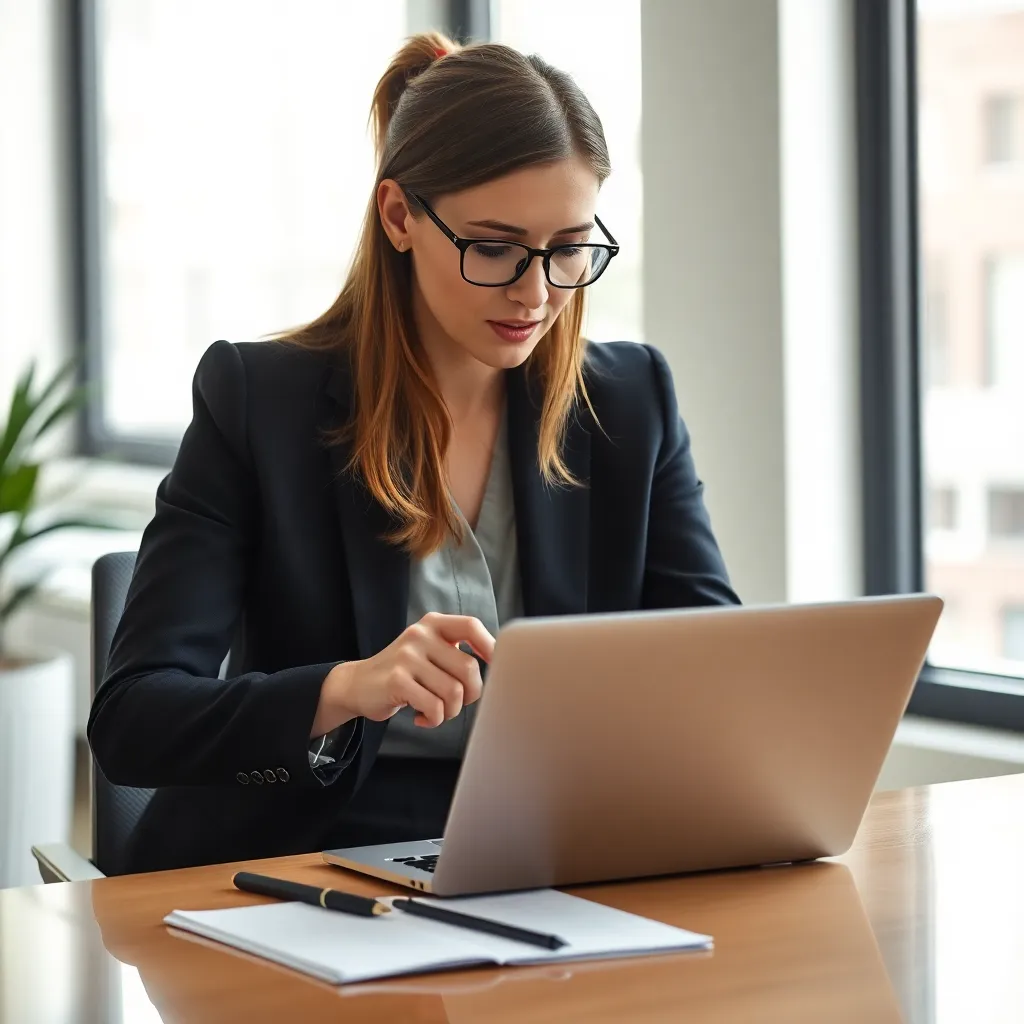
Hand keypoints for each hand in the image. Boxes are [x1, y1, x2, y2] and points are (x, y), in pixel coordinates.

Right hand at [312, 613, 494, 736]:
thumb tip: (499, 665)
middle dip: (471, 694)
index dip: (489, 645)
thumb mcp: (429, 650)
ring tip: (437, 711)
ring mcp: (407, 656)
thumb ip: (456, 652)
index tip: (496, 665)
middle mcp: (420, 634)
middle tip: (456, 703)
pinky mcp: (397, 680)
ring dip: (450, 711)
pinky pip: (434, 707)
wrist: (358, 684)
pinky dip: (434, 719)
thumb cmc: (405, 672)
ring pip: (453, 692)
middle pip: (468, 668)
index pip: (471, 626)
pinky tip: (422, 717)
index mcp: (433, 623)